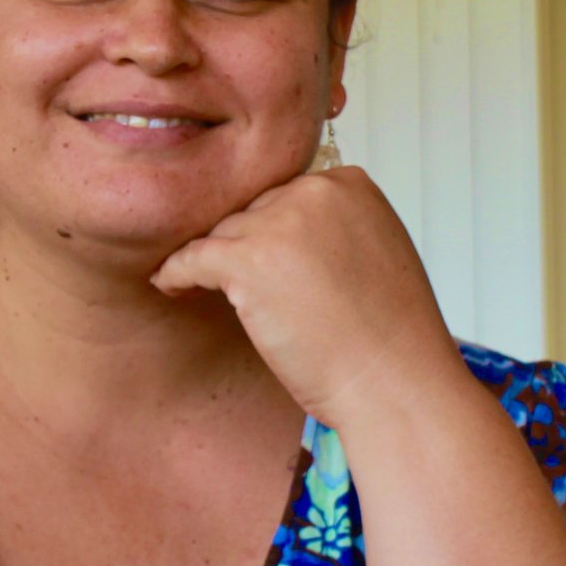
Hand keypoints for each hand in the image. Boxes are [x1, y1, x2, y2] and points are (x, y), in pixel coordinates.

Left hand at [149, 167, 465, 429]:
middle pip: (253, 211)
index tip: (269, 264)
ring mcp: (280, 224)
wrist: (394, 381)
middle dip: (249, 250)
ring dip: (217, 266)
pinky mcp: (248, 261)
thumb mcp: (378, 252)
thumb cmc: (390, 335)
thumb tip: (282, 233)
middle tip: (248, 292)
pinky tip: (170, 287)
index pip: (287, 195)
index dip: (274, 231)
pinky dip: (176, 273)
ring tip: (207, 292)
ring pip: (224, 235)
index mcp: (350, 184)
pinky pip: (192, 258)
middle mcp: (315, 192)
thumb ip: (335, 227)